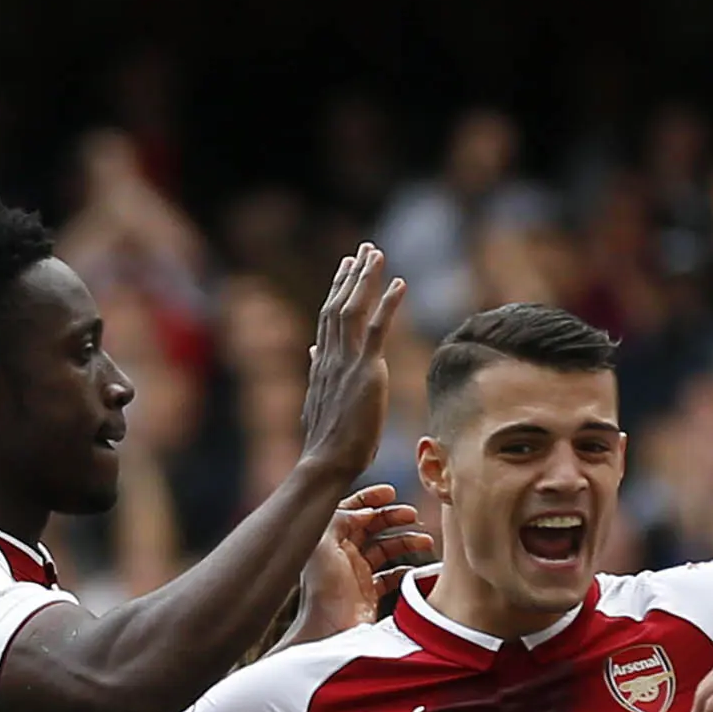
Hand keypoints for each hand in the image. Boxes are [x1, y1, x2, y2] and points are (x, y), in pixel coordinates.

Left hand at [289, 483, 432, 643]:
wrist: (329, 631)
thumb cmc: (323, 590)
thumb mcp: (324, 545)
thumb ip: (340, 519)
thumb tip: (363, 511)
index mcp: (330, 540)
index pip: (351, 511)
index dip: (370, 499)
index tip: (390, 493)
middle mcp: (343, 554)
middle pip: (372, 527)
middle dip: (393, 517)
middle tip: (412, 514)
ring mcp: (357, 574)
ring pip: (386, 549)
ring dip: (406, 541)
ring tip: (426, 541)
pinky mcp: (370, 594)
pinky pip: (392, 576)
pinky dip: (406, 570)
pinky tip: (418, 568)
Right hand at [298, 245, 407, 480]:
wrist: (326, 461)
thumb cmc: (328, 442)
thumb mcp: (320, 400)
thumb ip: (318, 370)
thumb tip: (313, 349)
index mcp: (322, 365)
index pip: (328, 319)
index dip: (337, 290)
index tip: (345, 268)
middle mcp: (330, 357)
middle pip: (338, 305)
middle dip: (351, 276)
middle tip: (363, 250)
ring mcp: (346, 363)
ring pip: (353, 310)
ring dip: (365, 279)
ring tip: (376, 254)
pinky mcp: (365, 371)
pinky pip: (376, 330)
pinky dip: (387, 305)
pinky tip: (399, 283)